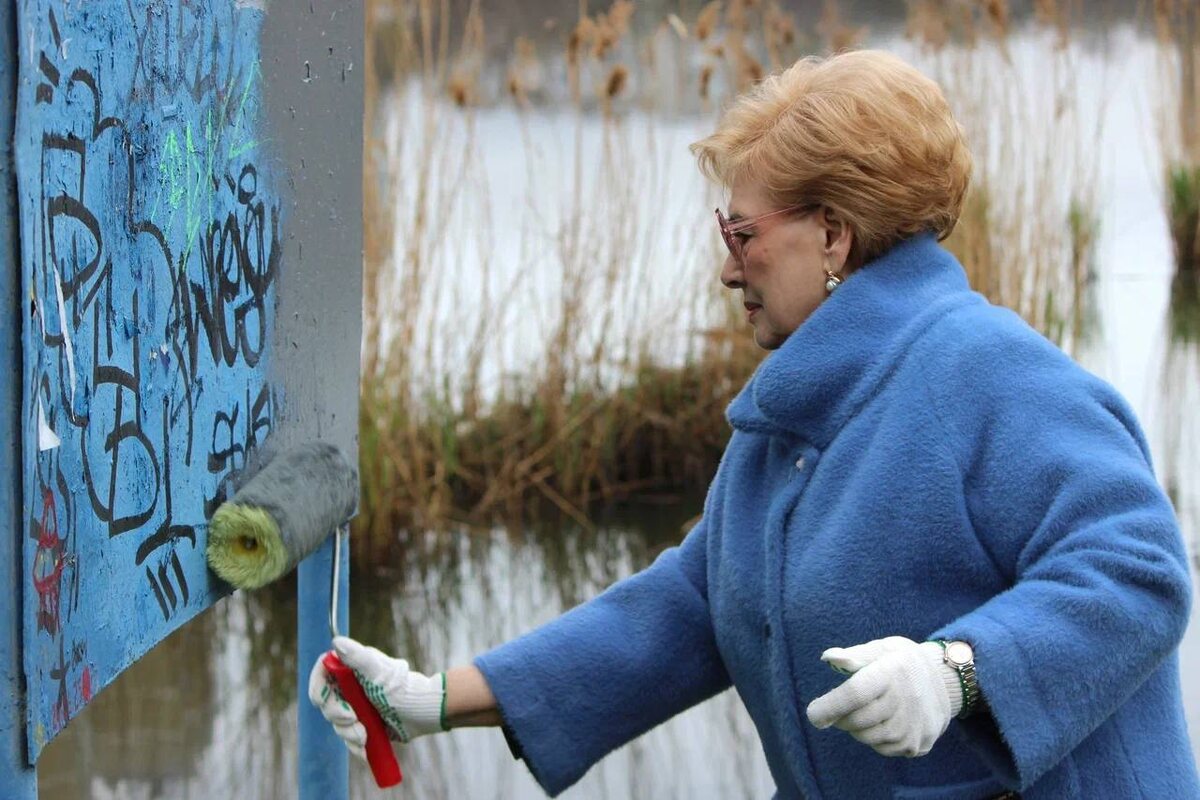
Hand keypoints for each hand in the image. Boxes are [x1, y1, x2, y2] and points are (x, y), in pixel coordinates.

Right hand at [307, 635, 446, 760]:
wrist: (423, 712)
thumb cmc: (404, 688)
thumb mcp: (379, 673)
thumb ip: (358, 658)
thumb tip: (336, 642)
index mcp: (352, 669)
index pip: (323, 672)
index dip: (317, 686)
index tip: (322, 700)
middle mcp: (351, 686)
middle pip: (326, 702)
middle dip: (337, 715)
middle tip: (354, 720)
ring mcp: (356, 706)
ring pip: (337, 723)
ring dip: (349, 733)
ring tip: (366, 735)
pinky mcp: (363, 724)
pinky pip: (349, 738)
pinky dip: (356, 745)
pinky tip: (365, 749)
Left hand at [805, 636, 959, 757]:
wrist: (945, 683)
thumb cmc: (903, 663)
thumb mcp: (883, 649)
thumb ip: (855, 655)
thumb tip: (828, 658)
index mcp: (891, 672)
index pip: (855, 694)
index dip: (830, 706)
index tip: (813, 714)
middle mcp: (904, 701)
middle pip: (855, 720)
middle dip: (840, 716)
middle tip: (844, 705)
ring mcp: (911, 726)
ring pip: (865, 737)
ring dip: (856, 727)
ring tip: (868, 709)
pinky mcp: (916, 745)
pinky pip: (881, 748)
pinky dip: (874, 737)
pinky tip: (885, 720)